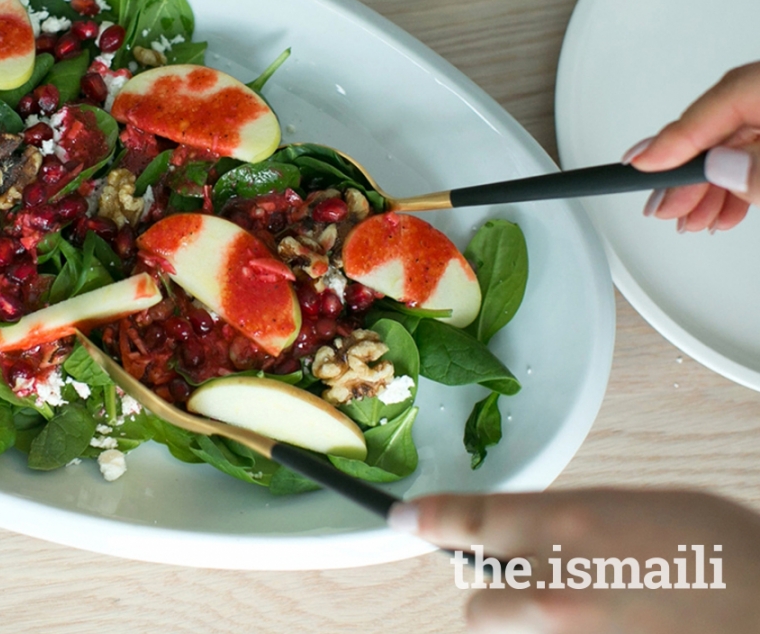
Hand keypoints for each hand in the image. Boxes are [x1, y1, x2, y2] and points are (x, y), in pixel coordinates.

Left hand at [389, 489, 759, 632]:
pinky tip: (614, 625)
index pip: (467, 520)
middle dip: (500, 597)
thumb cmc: (725, 554)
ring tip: (596, 614)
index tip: (406, 519)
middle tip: (539, 590)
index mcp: (568, 526)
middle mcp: (556, 587)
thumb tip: (534, 531)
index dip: (429, 519)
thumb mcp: (639, 509)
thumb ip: (572, 521)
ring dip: (535, 629)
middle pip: (478, 605)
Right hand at [622, 62, 759, 231]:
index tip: (638, 166)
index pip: (710, 109)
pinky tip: (723, 207)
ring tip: (691, 219)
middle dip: (685, 173)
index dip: (670, 142)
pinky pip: (755, 148)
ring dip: (708, 185)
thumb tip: (722, 166)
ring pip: (734, 143)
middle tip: (661, 205)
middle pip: (716, 128)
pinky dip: (737, 179)